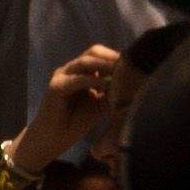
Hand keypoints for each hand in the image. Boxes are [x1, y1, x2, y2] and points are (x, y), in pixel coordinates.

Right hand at [11, 37, 132, 174]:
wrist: (52, 138)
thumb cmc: (75, 122)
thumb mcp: (100, 105)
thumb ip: (112, 94)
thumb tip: (133, 87)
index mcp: (81, 73)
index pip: (99, 55)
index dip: (116, 58)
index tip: (136, 66)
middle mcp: (71, 70)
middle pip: (93, 52)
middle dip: (113, 57)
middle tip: (131, 66)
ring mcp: (62, 76)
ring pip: (85, 62)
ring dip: (105, 65)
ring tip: (122, 73)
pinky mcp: (56, 87)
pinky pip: (78, 79)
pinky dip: (94, 81)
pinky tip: (108, 86)